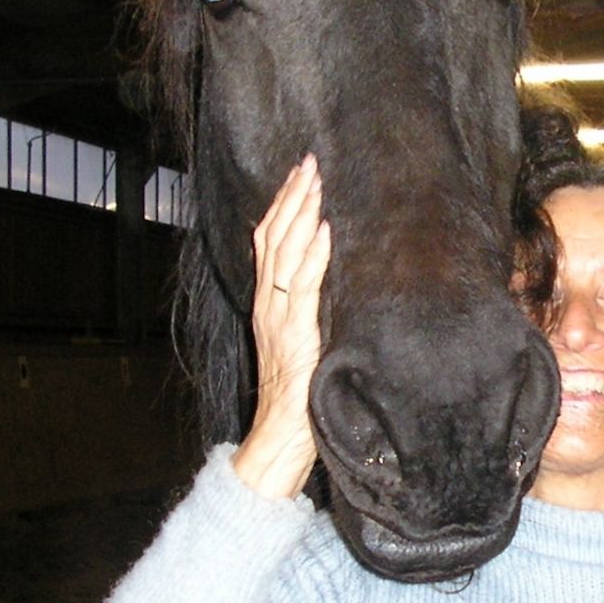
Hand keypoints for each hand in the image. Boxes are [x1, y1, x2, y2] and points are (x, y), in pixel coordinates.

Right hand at [230, 155, 330, 498]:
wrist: (277, 440)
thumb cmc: (297, 399)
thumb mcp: (302, 345)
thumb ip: (309, 314)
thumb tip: (334, 284)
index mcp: (269, 306)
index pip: (269, 243)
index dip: (283, 207)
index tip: (300, 175)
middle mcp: (268, 306)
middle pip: (273, 238)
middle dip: (292, 197)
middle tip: (310, 162)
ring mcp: (278, 320)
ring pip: (284, 253)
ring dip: (301, 213)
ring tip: (315, 180)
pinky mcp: (294, 337)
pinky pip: (303, 288)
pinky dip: (313, 256)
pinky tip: (324, 230)